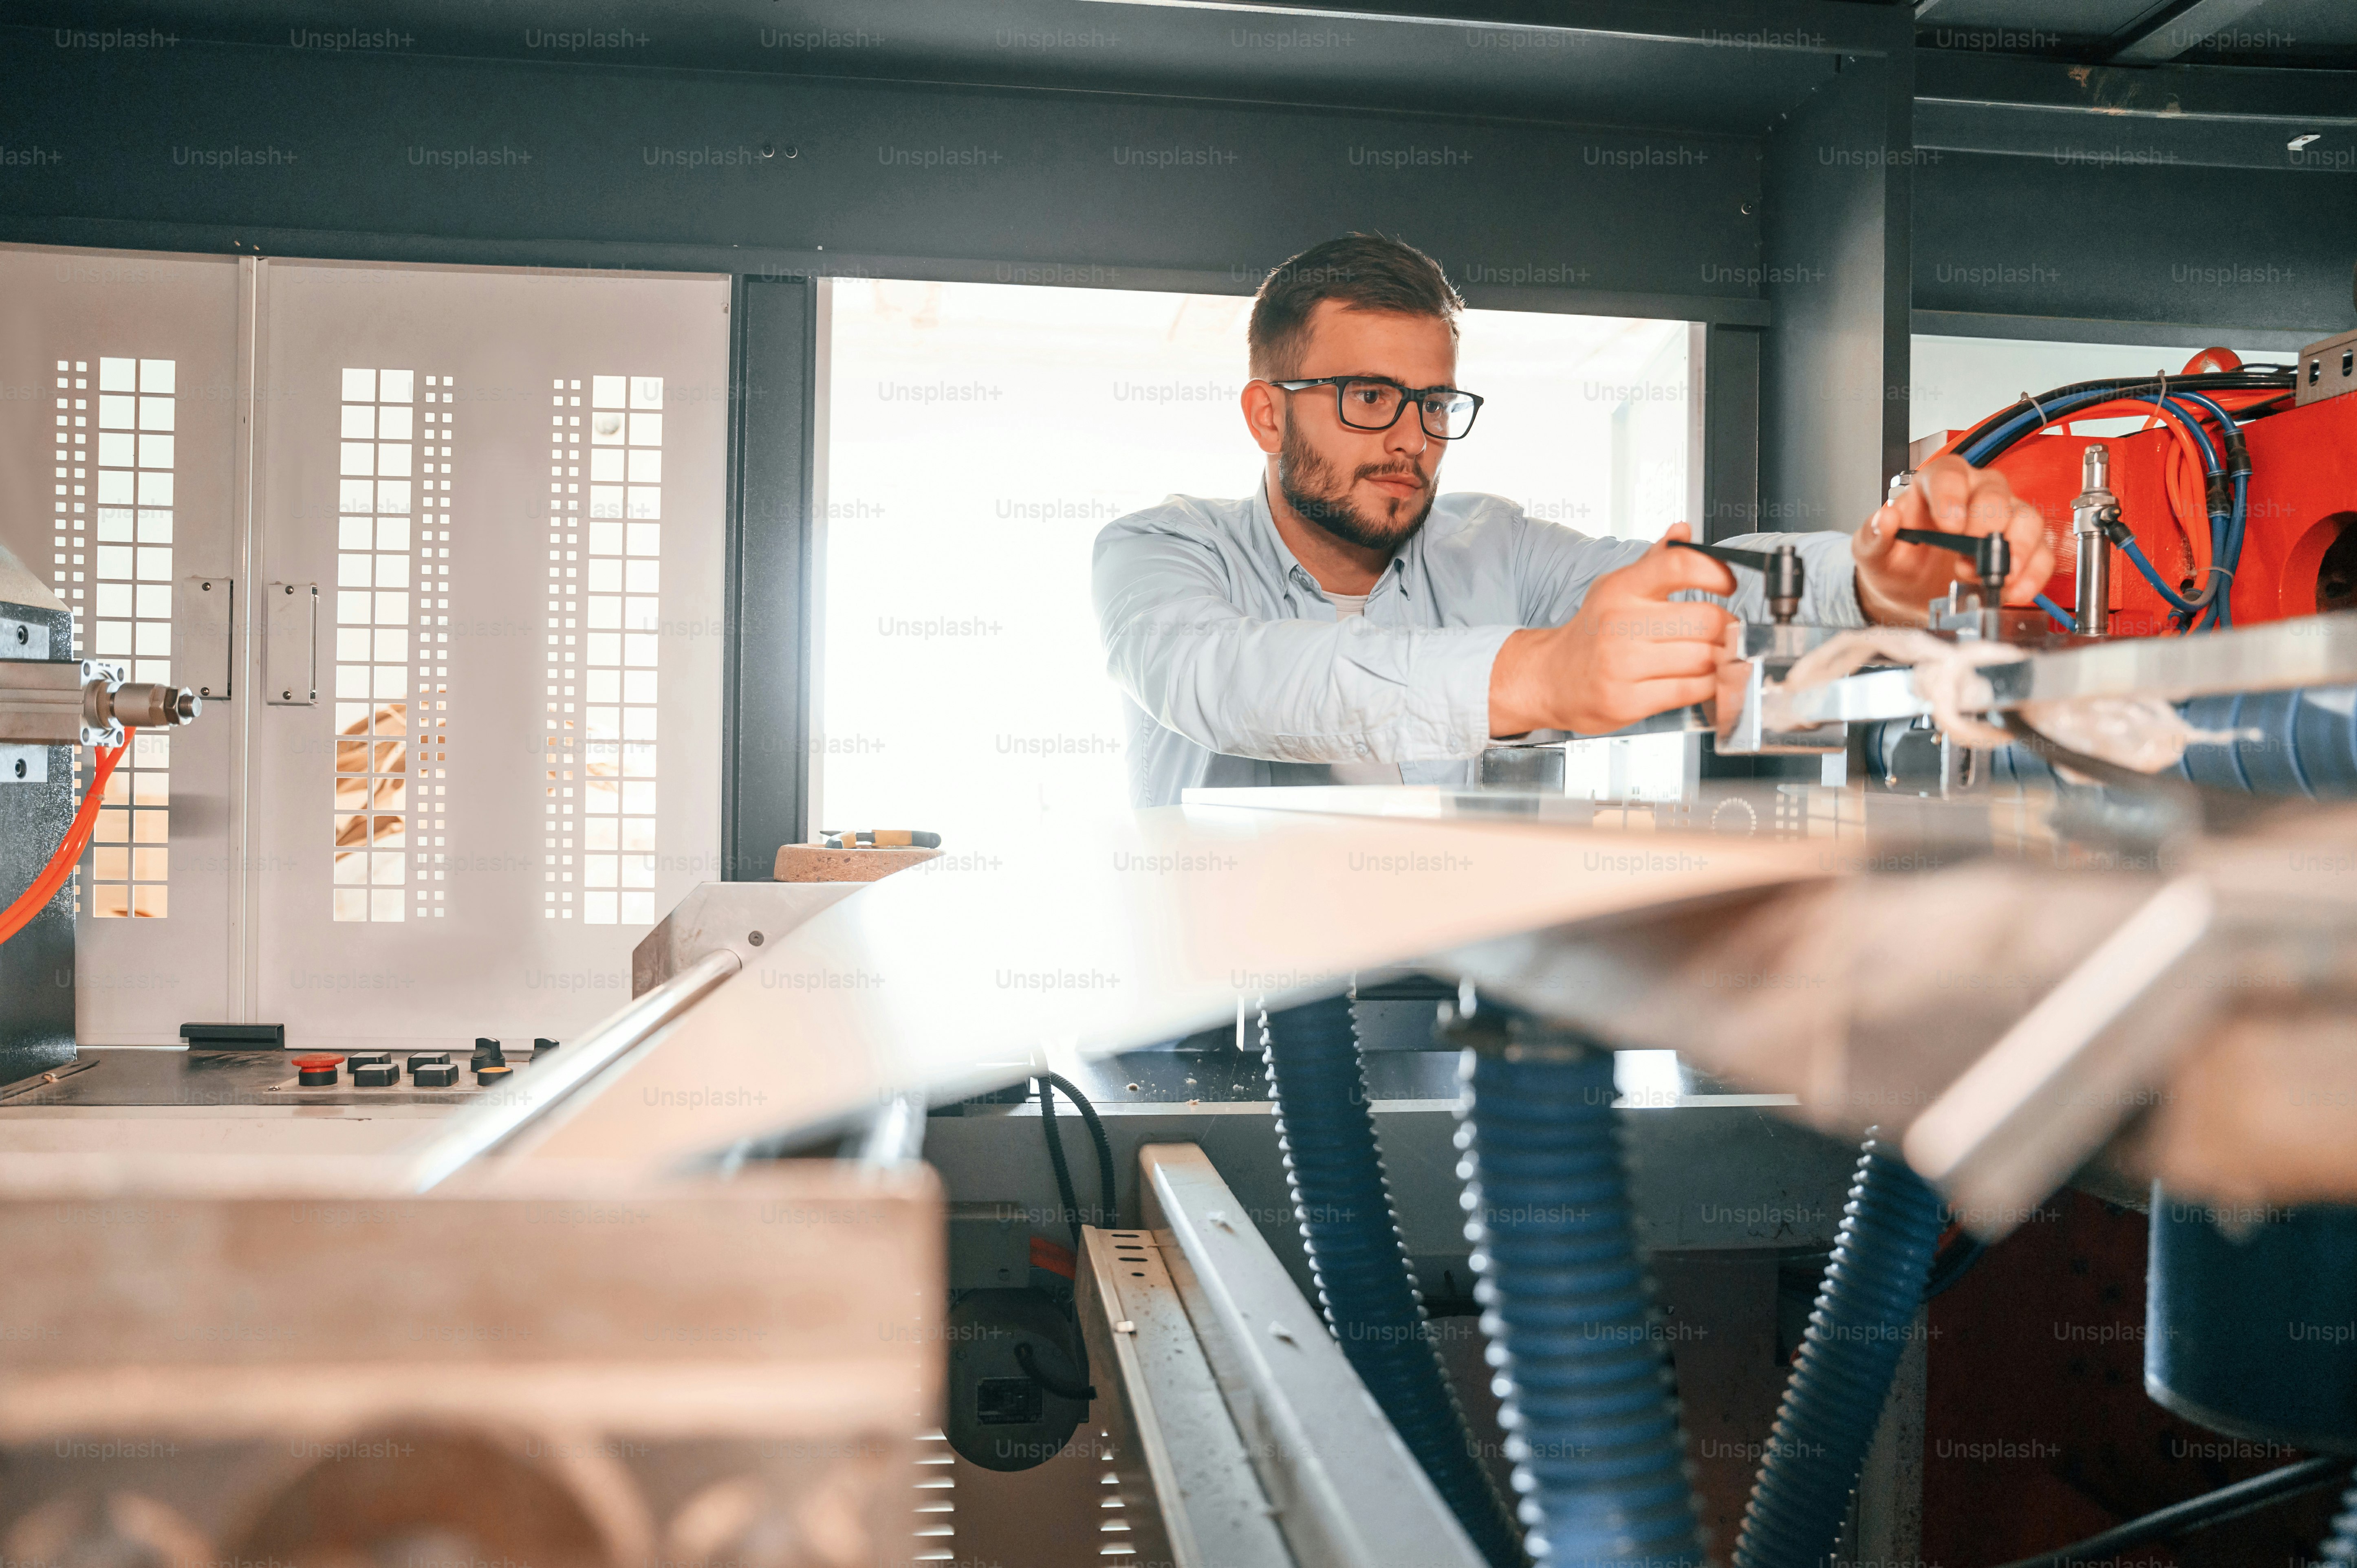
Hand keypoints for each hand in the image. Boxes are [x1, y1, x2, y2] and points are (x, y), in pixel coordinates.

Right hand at [1490, 523, 1734, 735]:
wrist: (1549, 679)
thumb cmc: (1591, 634)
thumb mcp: (1616, 588)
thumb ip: (1655, 561)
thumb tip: (1682, 530)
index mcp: (1621, 589)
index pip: (1678, 564)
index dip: (1716, 571)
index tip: (1727, 584)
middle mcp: (1619, 624)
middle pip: (1706, 620)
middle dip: (1726, 628)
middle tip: (1723, 633)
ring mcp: (1622, 665)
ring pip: (1705, 659)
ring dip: (1720, 661)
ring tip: (1711, 658)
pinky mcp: (1627, 701)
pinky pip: (1691, 691)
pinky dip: (1708, 687)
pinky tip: (1700, 681)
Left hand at [1853, 454, 2053, 624]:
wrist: (1907, 592)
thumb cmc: (1894, 562)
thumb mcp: (1870, 553)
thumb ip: (1873, 536)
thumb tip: (1886, 518)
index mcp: (1935, 485)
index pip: (1950, 473)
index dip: (1952, 496)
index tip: (1949, 525)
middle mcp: (1974, 495)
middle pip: (1995, 492)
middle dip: (1988, 523)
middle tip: (1971, 556)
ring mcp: (2002, 520)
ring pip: (2027, 518)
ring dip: (2016, 550)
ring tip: (1992, 578)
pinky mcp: (2020, 549)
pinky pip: (2040, 553)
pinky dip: (2032, 574)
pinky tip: (2013, 591)